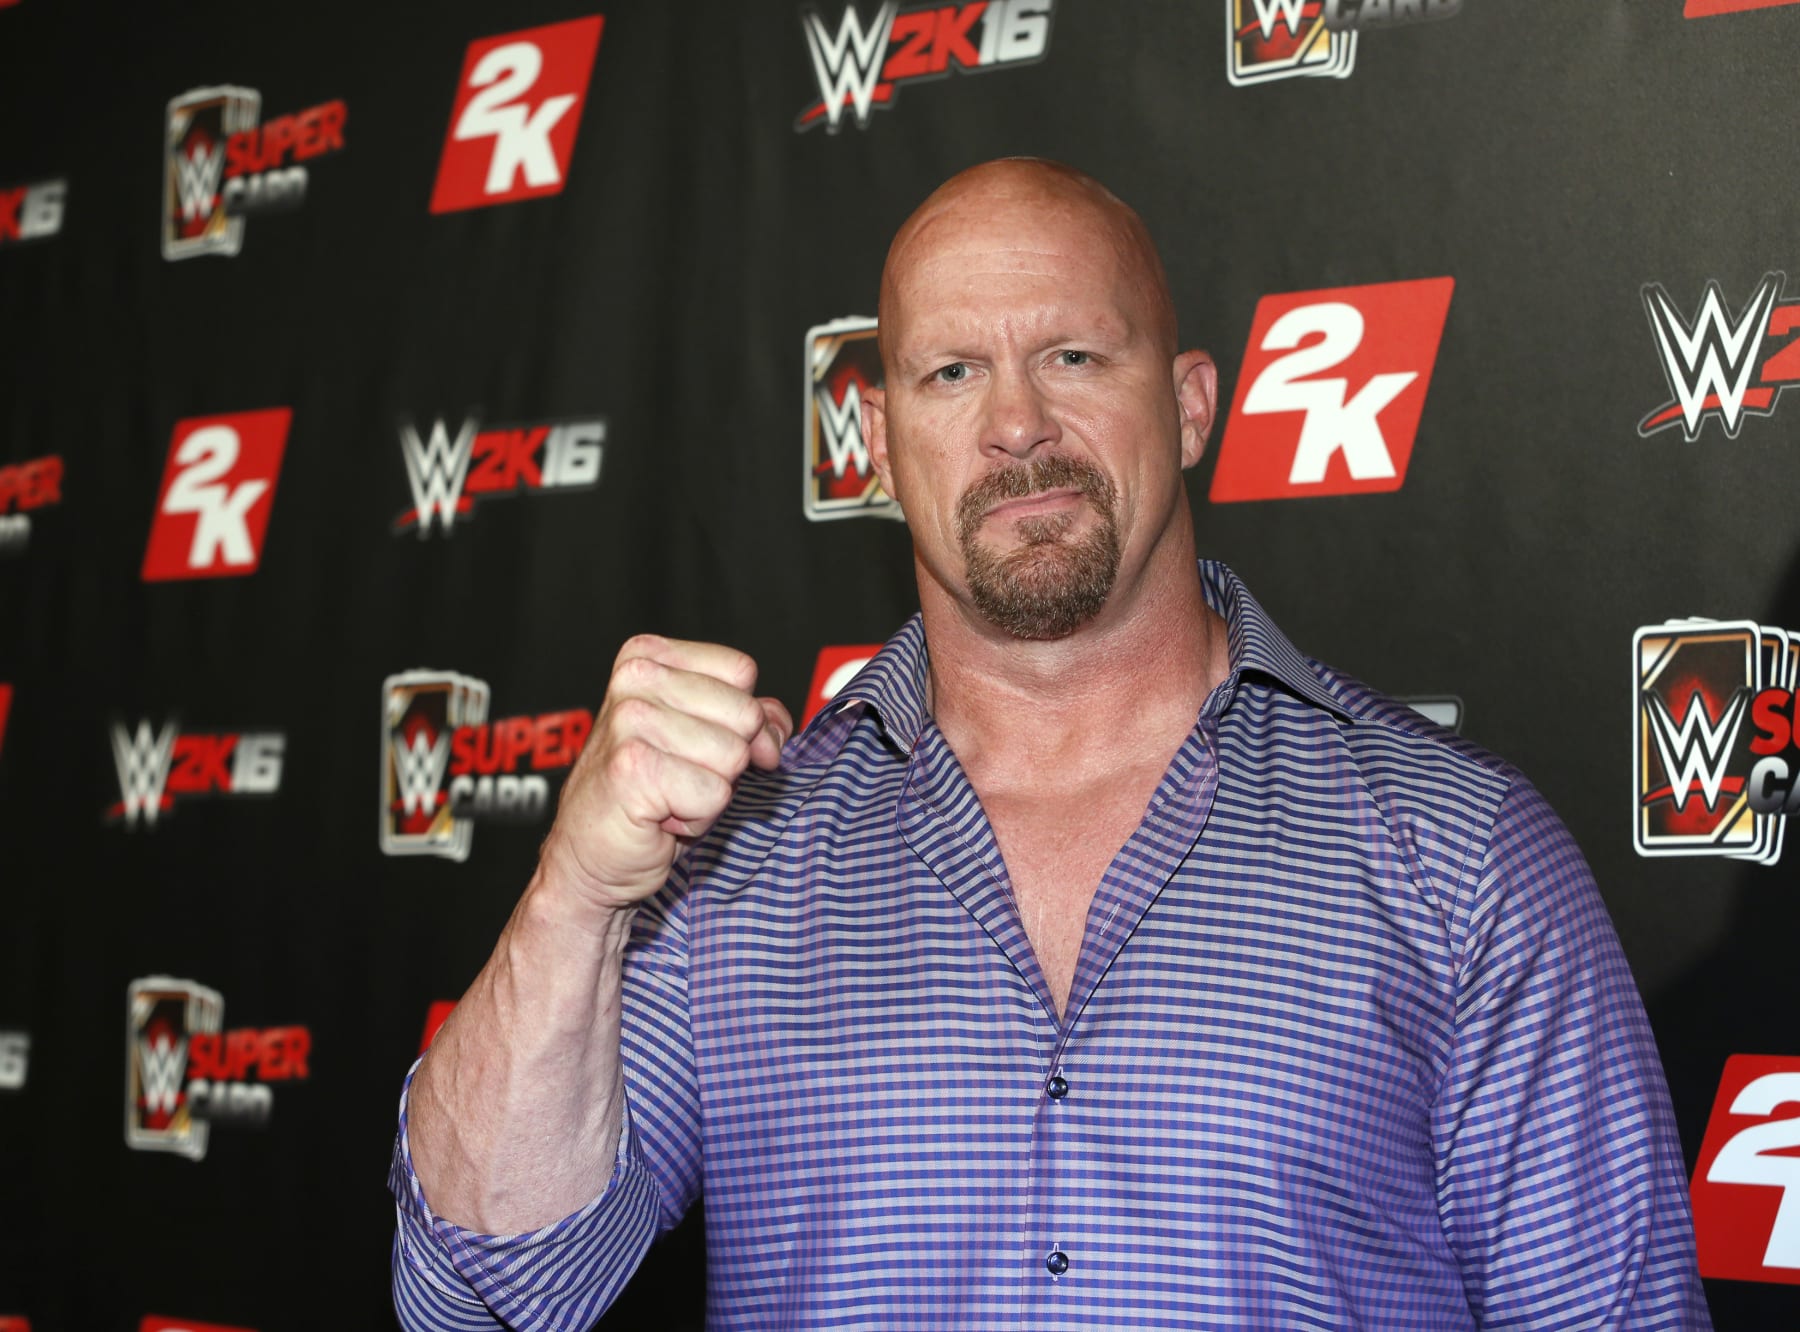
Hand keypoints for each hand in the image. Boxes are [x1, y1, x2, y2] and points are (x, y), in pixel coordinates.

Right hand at [537, 635, 791, 914]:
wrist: (590, 856)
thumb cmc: (647, 797)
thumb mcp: (705, 740)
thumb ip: (749, 717)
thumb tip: (777, 726)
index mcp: (648, 656)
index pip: (741, 670)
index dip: (742, 719)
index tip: (701, 746)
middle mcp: (635, 678)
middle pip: (745, 714)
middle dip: (726, 760)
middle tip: (678, 776)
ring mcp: (631, 720)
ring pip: (733, 757)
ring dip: (710, 792)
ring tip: (667, 796)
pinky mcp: (633, 767)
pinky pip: (715, 794)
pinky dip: (697, 818)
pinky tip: (659, 816)